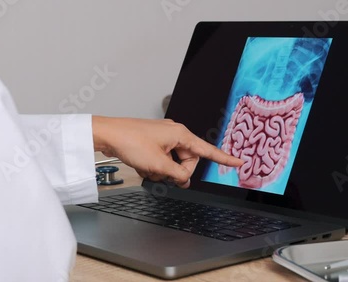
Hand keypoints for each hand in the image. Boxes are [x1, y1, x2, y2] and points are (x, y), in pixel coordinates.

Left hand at [92, 116, 242, 187]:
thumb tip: (185, 181)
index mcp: (181, 134)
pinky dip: (155, 166)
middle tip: (163, 175)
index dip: (224, 158)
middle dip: (177, 172)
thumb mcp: (158, 165)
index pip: (208, 150)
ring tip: (148, 169)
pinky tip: (144, 166)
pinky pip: (163, 159)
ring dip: (163, 170)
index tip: (238, 162)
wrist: (109, 134)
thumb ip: (177, 175)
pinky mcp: (154, 142)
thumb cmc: (131, 142)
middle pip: (188, 160)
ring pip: (174, 162)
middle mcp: (175, 133)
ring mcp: (163, 137)